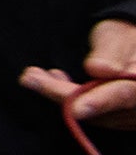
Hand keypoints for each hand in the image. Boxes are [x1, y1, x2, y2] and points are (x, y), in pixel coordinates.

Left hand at [20, 19, 135, 129]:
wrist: (130, 47)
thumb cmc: (123, 37)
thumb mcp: (116, 37)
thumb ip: (110, 53)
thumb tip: (99, 70)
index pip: (123, 94)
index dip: (99, 101)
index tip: (76, 109)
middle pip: (102, 110)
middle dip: (62, 95)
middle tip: (29, 77)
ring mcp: (130, 117)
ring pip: (92, 115)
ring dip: (59, 97)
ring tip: (32, 76)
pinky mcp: (117, 118)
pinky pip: (91, 115)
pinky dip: (68, 100)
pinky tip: (52, 82)